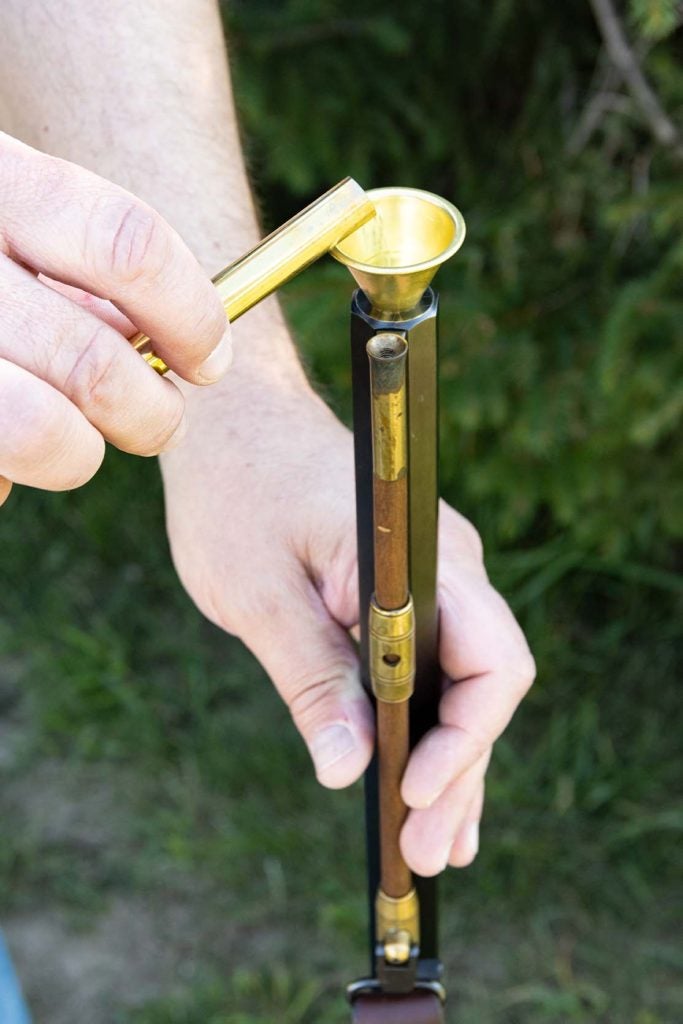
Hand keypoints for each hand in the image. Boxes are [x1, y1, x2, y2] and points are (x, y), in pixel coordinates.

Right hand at [0, 131, 231, 505]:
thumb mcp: (16, 232)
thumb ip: (85, 273)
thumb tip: (183, 349)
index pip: (126, 246)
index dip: (191, 315)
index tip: (209, 360)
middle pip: (94, 360)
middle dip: (153, 414)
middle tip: (159, 423)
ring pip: (43, 432)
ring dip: (82, 455)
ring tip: (78, 446)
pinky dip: (4, 474)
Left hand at [161, 370, 534, 875]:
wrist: (232, 419)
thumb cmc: (236, 487)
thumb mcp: (259, 592)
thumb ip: (310, 677)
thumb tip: (349, 768)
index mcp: (418, 556)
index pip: (490, 661)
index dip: (465, 740)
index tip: (414, 794)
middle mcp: (445, 566)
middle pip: (483, 686)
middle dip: (457, 773)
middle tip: (420, 854)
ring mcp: (431, 576)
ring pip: (460, 683)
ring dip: (447, 763)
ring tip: (431, 846)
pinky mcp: (405, 588)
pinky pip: (432, 663)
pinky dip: (425, 725)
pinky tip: (421, 784)